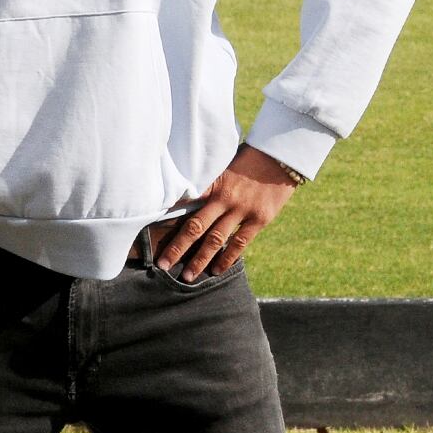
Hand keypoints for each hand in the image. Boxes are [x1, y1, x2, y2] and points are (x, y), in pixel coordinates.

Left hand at [152, 144, 300, 281]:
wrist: (282, 157)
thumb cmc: (249, 159)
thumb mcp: (223, 164)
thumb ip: (207, 181)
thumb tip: (186, 195)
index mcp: (213, 182)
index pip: (185, 201)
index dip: (167, 215)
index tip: (150, 228)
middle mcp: (225, 197)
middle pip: (195, 226)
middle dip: (177, 247)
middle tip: (162, 264)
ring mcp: (242, 209)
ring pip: (215, 239)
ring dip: (200, 260)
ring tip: (187, 276)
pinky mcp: (260, 219)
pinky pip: (240, 243)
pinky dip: (227, 258)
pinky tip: (216, 270)